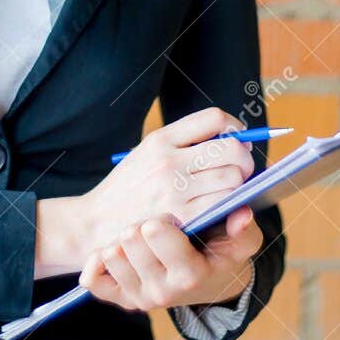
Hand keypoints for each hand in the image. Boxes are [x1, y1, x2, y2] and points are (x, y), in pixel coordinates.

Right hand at [78, 107, 255, 244]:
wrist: (95, 222)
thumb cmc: (127, 188)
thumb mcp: (145, 152)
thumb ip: (183, 142)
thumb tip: (233, 137)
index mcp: (160, 139)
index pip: (214, 118)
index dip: (234, 126)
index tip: (237, 136)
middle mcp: (168, 160)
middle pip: (231, 148)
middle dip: (244, 157)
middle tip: (241, 166)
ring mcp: (175, 189)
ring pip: (233, 178)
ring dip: (238, 183)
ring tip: (229, 187)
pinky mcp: (181, 217)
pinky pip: (223, 203)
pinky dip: (229, 203)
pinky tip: (220, 204)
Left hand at [81, 205, 262, 312]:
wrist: (210, 285)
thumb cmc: (223, 255)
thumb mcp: (242, 243)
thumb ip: (244, 229)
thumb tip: (241, 214)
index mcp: (190, 275)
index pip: (155, 234)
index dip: (161, 220)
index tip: (170, 220)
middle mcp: (162, 292)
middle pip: (129, 239)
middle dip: (141, 225)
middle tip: (154, 227)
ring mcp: (140, 298)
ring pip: (110, 254)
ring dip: (122, 240)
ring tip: (141, 240)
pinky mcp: (122, 300)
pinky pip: (93, 279)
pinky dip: (98, 261)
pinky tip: (117, 251)